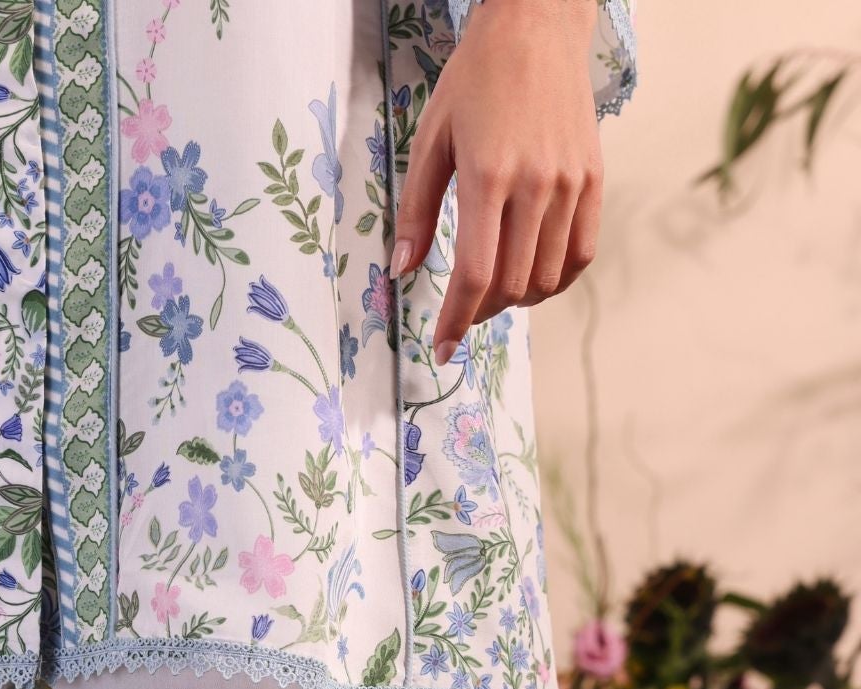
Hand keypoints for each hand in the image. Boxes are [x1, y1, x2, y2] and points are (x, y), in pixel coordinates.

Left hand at [392, 0, 602, 364]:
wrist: (536, 27)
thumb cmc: (475, 80)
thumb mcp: (430, 140)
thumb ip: (416, 210)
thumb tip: (402, 269)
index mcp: (488, 176)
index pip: (476, 274)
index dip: (456, 320)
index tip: (442, 348)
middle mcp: (536, 185)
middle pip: (512, 284)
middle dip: (482, 313)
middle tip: (462, 313)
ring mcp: (570, 183)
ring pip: (547, 277)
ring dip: (517, 299)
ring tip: (494, 293)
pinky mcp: (594, 178)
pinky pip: (581, 253)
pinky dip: (556, 279)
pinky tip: (533, 277)